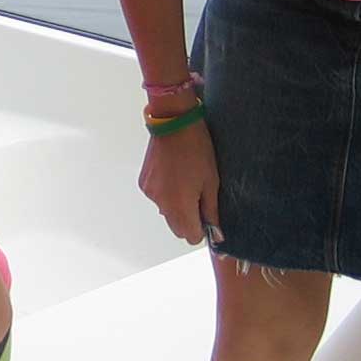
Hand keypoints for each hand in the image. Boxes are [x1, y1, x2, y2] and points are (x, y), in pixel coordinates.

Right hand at [138, 119, 220, 245]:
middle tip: (199, 198)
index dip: (202, 229)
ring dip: (177, 206)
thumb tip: (216, 233)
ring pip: (166, 213)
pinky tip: (175, 175)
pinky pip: (158, 198)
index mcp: (180, 205)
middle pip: (177, 229)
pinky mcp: (144, 183)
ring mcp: (151, 193)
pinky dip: (166, 193)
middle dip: (189, 220)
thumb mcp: (212, 181)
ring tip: (187, 181)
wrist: (174, 123)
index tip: (208, 215)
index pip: (191, 237)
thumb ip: (211, 211)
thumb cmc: (197, 149)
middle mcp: (161, 203)